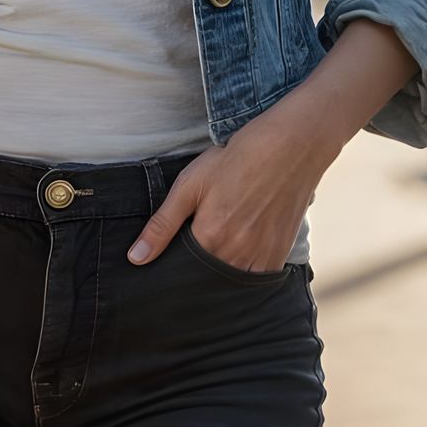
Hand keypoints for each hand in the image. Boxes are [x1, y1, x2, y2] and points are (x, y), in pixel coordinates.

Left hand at [125, 89, 330, 273]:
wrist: (291, 146)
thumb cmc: (237, 159)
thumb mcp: (191, 184)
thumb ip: (162, 224)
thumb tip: (136, 258)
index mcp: (210, 239)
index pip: (182, 271)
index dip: (173, 264)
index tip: (170, 256)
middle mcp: (237, 256)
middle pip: (207, 279)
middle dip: (196, 271)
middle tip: (200, 239)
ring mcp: (262, 258)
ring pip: (231, 280)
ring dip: (220, 271)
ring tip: (221, 240)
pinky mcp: (280, 255)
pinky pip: (256, 276)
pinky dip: (244, 268)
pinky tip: (240, 244)